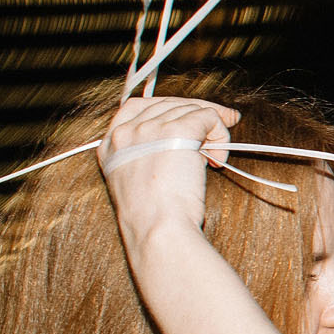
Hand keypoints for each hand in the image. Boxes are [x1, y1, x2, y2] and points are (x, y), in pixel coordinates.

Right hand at [98, 94, 239, 245]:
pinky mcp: (178, 130)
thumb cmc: (154, 216)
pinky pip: (210, 117)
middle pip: (170, 104)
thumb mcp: (140, 178)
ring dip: (213, 132)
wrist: (157, 228)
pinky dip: (221, 136)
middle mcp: (126, 131)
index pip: (140, 107)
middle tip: (223, 126)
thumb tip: (193, 133)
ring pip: (193, 110)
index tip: (194, 117)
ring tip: (214, 158)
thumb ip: (154, 151)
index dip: (172, 109)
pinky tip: (217, 159)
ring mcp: (151, 128)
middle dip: (199, 114)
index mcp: (111, 143)